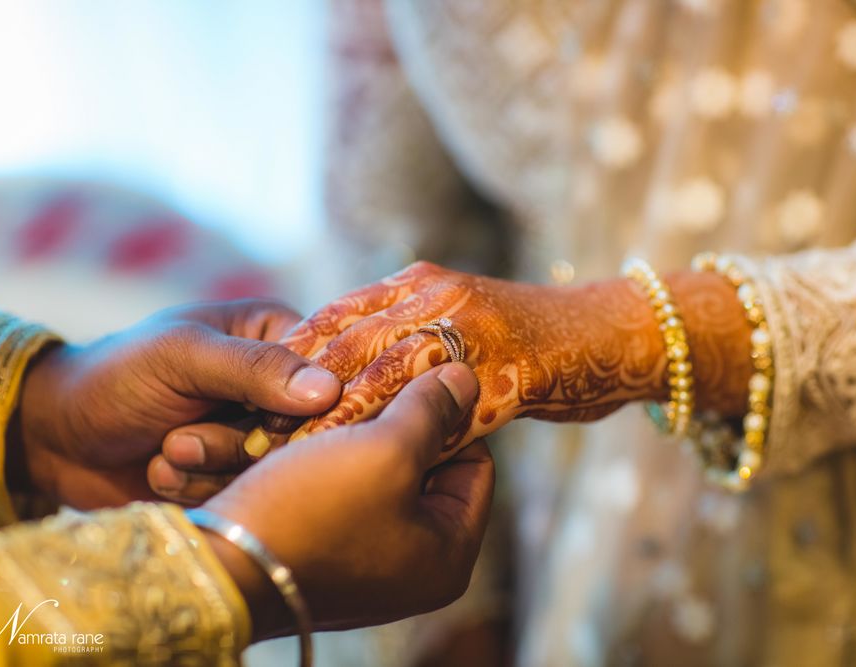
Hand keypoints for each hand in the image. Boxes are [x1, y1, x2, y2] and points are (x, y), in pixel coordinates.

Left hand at [13, 299, 341, 509]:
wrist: (54, 435)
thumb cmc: (116, 375)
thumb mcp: (183, 356)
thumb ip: (254, 367)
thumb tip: (329, 390)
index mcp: (276, 335)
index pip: (330, 373)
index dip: (303, 407)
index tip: (265, 423)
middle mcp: (275, 385)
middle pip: (305, 431)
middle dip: (239, 444)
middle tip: (183, 439)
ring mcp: (256, 433)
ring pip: (273, 470)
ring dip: (210, 467)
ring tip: (167, 450)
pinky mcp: (234, 476)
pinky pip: (244, 495)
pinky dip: (197, 488)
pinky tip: (162, 471)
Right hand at [203, 363, 492, 637]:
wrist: (220, 565)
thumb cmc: (312, 511)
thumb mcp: (386, 450)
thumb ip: (433, 410)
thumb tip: (466, 379)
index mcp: (448, 557)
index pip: (478, 466)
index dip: (452, 416)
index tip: (423, 378)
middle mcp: (416, 568)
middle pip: (430, 472)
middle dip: (405, 425)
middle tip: (381, 382)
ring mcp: (369, 565)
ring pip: (383, 478)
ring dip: (365, 437)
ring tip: (346, 400)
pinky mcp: (327, 555)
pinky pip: (347, 494)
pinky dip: (336, 461)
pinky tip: (318, 429)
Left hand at [274, 261, 666, 460]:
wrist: (608, 333)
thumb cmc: (527, 337)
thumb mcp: (457, 320)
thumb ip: (406, 339)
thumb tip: (345, 382)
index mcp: (415, 281)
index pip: (334, 317)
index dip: (290, 360)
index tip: (247, 400)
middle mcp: (432, 294)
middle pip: (344, 345)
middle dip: (295, 394)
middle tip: (248, 438)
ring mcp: (467, 326)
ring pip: (380, 377)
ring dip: (331, 422)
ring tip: (288, 461)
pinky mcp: (500, 365)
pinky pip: (435, 411)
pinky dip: (395, 443)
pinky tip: (368, 473)